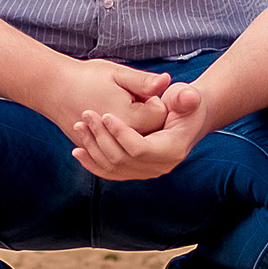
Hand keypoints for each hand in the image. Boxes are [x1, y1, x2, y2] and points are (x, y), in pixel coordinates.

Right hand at [32, 55, 172, 141]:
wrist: (52, 89)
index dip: (152, 99)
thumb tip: (166, 81)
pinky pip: (119, 152)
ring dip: (135, 127)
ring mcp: (106, 149)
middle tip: (127, 98)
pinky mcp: (97, 153)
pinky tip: (113, 124)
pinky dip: (122, 139)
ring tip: (118, 108)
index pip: (160, 114)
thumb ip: (144, 81)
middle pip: (152, 131)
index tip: (134, 91)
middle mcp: (119, 140)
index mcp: (130, 120)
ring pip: (136, 143)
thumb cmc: (86, 77)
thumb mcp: (118, 74)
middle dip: (146, 114)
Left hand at [70, 80, 208, 181]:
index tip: (105, 114)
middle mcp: (160, 166)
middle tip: (86, 115)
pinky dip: (93, 163)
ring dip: (93, 149)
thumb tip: (189, 98)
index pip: (140, 149)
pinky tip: (78, 150)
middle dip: (101, 138)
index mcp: (172, 150)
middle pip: (123, 160)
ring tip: (79, 126)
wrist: (183, 117)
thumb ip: (185, 97)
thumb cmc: (183, 102)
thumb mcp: (185, 96)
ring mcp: (147, 172)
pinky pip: (111, 172)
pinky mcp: (135, 171)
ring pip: (113, 168)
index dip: (120, 133)